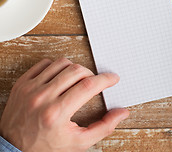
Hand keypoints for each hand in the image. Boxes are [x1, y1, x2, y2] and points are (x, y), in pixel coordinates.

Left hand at [0, 58, 128, 151]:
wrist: (13, 149)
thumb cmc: (46, 147)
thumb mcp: (79, 142)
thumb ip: (103, 127)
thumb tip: (122, 113)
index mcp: (57, 113)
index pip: (88, 86)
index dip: (105, 80)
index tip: (112, 79)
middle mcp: (42, 98)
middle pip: (77, 71)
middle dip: (92, 75)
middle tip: (94, 83)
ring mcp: (30, 89)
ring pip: (61, 63)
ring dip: (75, 69)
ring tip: (77, 80)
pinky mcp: (22, 84)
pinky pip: (44, 63)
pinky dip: (56, 67)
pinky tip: (60, 78)